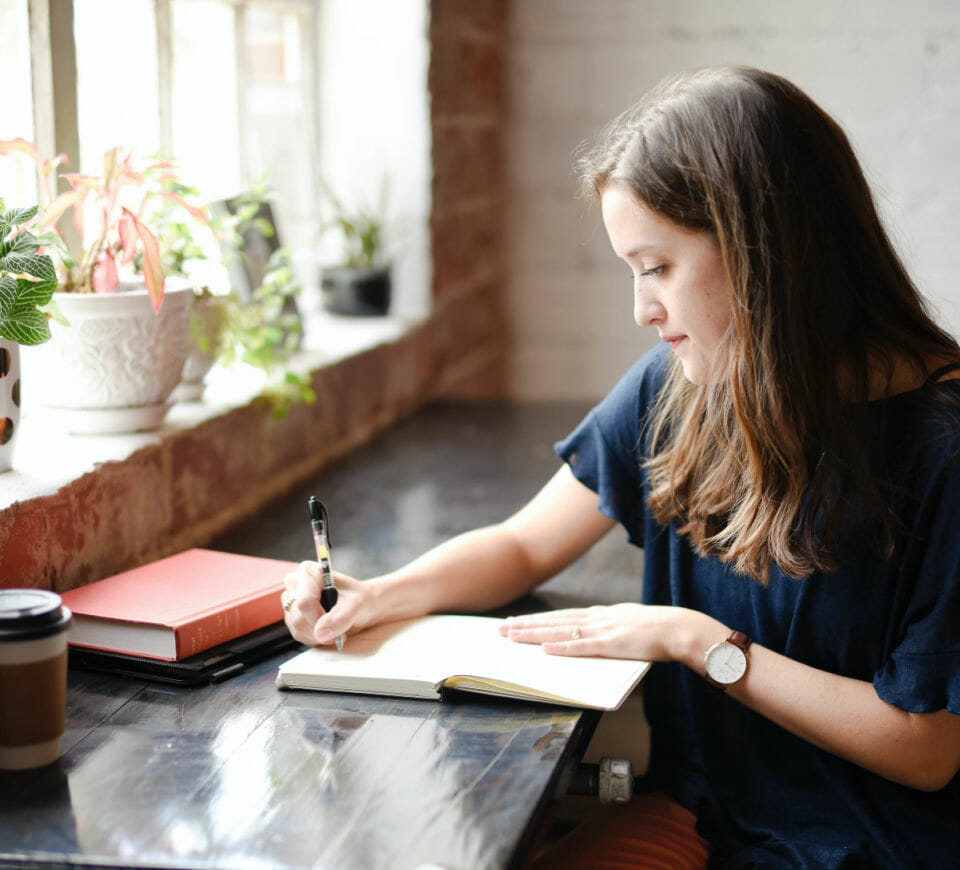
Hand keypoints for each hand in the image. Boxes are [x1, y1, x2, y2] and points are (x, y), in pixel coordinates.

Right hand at [281, 561, 370, 646]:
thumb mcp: (357, 604)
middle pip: (299, 617)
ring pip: (297, 628)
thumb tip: (321, 633)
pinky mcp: (291, 616)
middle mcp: (295, 584)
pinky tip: (327, 629)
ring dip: (319, 634)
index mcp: (308, 571)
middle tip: (340, 626)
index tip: (335, 621)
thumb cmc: (359, 598)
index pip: (305, 601)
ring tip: (335, 626)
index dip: (319, 617)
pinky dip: (316, 637)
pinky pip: (299, 634)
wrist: (361, 606)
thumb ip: (341, 617)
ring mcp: (291, 601)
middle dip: (321, 628)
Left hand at [500, 603, 704, 661]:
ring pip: (560, 631)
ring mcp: (602, 630)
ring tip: (512, 636)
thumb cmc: (658, 631)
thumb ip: (610, 629)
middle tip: (501, 629)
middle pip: (554, 620)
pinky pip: (581, 647)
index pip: (562, 616)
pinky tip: (544, 648)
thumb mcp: (629, 624)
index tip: (517, 622)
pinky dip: (561, 647)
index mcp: (601, 614)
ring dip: (534, 634)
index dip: (538, 620)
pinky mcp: (611, 644)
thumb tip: (596, 637)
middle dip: (526, 625)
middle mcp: (597, 618)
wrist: (679, 628)